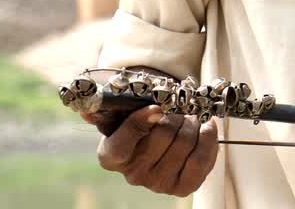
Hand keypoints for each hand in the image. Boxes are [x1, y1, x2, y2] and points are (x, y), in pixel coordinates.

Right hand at [86, 105, 218, 196]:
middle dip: (177, 114)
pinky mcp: (183, 187)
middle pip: (164, 135)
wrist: (164, 137)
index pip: (123, 141)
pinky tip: (206, 128)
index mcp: (111, 156)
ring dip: (194, 123)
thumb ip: (108, 109)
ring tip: (192, 117)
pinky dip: (209, 138)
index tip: (157, 106)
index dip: (142, 121)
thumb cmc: (143, 120)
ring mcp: (158, 184)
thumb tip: (85, 110)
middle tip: (181, 107)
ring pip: (186, 143)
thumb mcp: (124, 111)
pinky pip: (202, 159)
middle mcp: (132, 175)